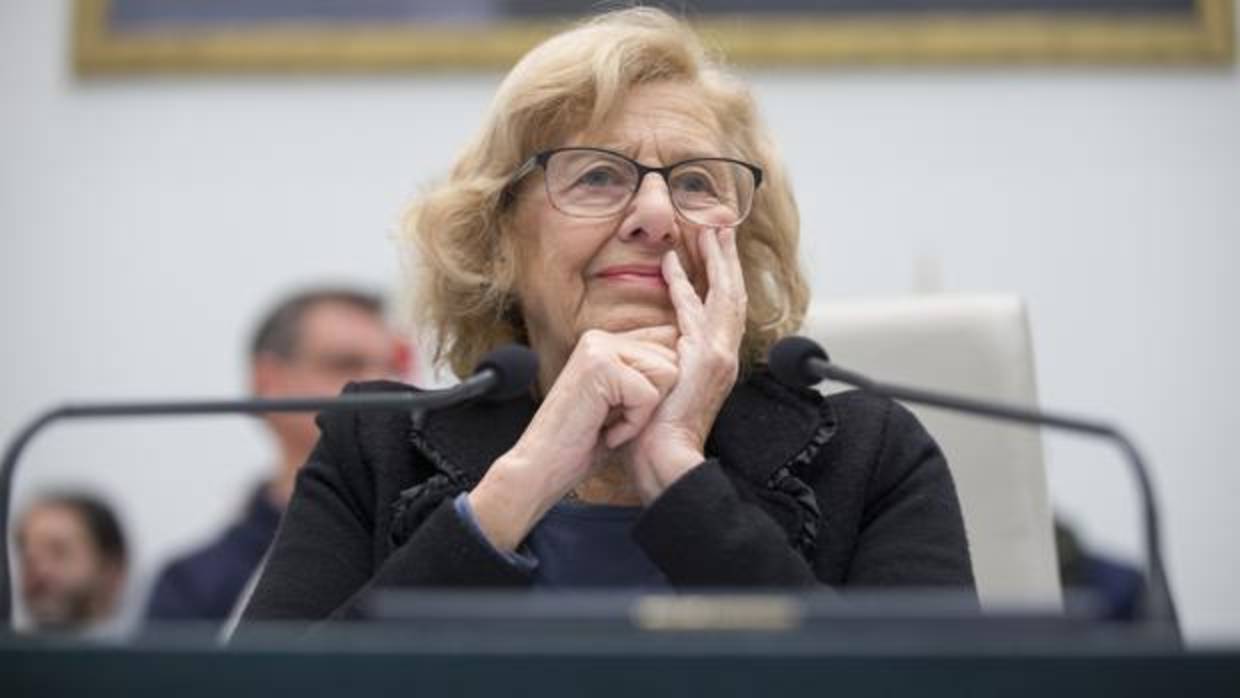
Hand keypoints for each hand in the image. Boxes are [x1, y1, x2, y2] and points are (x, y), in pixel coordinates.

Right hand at [468, 326, 677, 549]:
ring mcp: (598, 349)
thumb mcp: (619, 404)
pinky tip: (606, 432)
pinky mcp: (600, 367)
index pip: (667, 350)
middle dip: (652, 402)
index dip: (656, 395)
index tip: (620, 415)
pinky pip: (649, 395)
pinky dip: (633, 424)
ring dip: (643, 413)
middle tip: (613, 422)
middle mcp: (600, 338)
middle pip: (671, 361)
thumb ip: (644, 378)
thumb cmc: (581, 445)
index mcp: (605, 342)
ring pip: (666, 374)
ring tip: (609, 425)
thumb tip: (682, 362)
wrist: (540, 469)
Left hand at [627, 226, 746, 502]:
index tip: (712, 246)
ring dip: (715, 258)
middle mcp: (725, 353)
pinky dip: (684, 283)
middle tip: (719, 221)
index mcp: (718, 359)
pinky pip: (696, 309)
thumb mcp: (670, 384)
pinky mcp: (706, 358)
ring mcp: (719, 355)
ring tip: (707, 226)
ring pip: (724, 293)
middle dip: (726, 255)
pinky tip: (671, 261)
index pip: (724, 305)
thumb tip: (663, 343)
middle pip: (732, 291)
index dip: (720, 273)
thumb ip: (672, 359)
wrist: (667, 458)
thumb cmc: (659, 431)